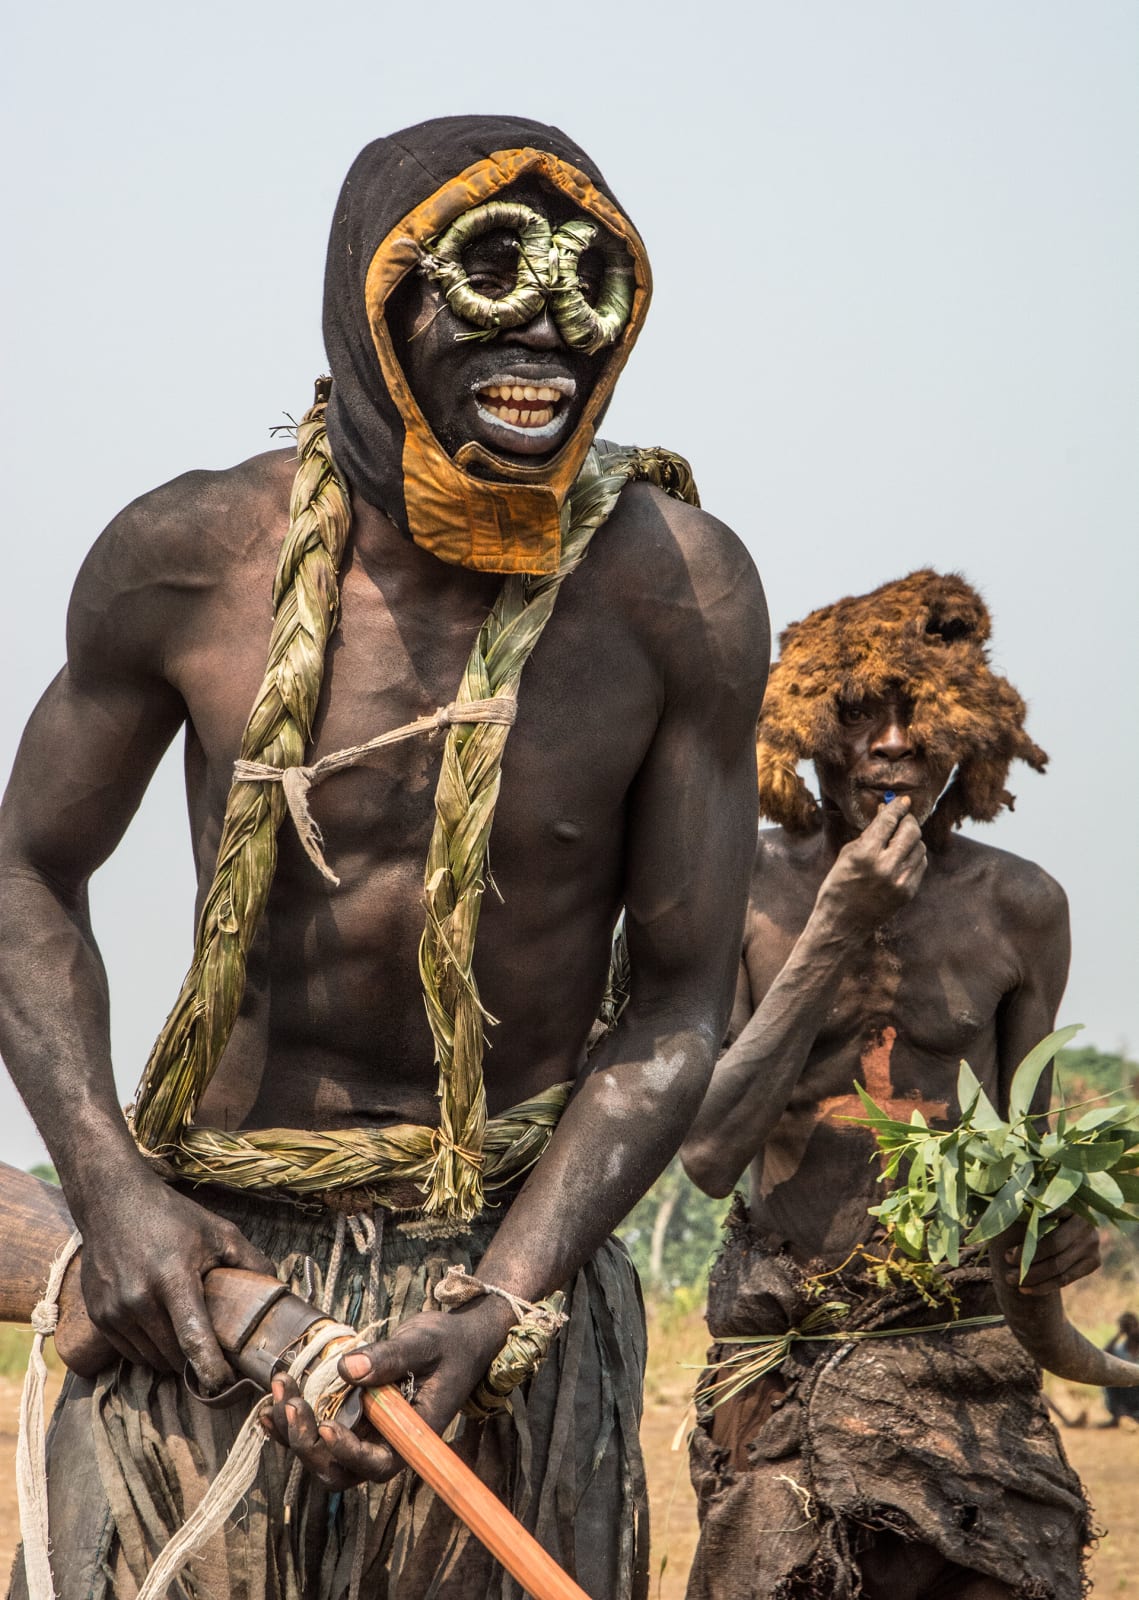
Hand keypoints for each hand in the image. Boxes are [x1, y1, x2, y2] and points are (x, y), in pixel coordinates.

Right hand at [76, 1172, 274, 1391]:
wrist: (112, 1202)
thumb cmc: (172, 1217)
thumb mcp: (218, 1232)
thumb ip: (250, 1261)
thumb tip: (277, 1291)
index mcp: (173, 1277)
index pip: (193, 1338)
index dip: (211, 1368)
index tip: (226, 1385)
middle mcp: (139, 1298)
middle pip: (174, 1354)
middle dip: (196, 1361)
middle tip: (215, 1352)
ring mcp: (114, 1310)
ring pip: (152, 1358)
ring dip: (172, 1358)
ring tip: (188, 1338)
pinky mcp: (99, 1316)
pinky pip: (130, 1352)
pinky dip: (149, 1350)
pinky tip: (162, 1330)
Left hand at [262, 1298, 514, 1486]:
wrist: (460, 1342)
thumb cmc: (450, 1344)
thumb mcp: (425, 1343)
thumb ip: (390, 1357)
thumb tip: (348, 1367)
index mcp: (413, 1437)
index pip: (376, 1465)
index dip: (347, 1453)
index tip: (325, 1427)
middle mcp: (387, 1445)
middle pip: (339, 1471)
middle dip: (307, 1443)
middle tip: (290, 1403)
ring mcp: (368, 1436)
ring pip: (322, 1458)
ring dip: (294, 1433)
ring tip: (277, 1393)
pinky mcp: (355, 1420)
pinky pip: (318, 1435)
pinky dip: (293, 1424)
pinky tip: (272, 1404)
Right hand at [815, 797, 926, 934]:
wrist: (843, 923)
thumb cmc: (838, 886)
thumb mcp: (846, 855)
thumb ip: (868, 834)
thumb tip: (885, 813)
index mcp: (866, 854)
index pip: (888, 821)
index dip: (897, 807)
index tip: (903, 800)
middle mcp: (886, 866)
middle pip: (911, 831)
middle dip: (908, 821)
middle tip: (903, 819)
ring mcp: (900, 881)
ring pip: (919, 847)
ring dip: (912, 839)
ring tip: (900, 840)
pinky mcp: (908, 892)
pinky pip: (920, 864)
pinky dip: (914, 856)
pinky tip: (903, 857)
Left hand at [1004, 1211, 1100, 1296]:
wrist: (1067, 1224)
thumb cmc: (1041, 1211)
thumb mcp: (1034, 1206)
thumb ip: (1025, 1209)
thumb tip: (1010, 1210)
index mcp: (1071, 1202)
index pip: (1048, 1220)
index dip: (1028, 1235)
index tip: (1007, 1248)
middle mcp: (1086, 1222)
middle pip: (1054, 1245)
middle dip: (1027, 1258)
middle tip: (1005, 1262)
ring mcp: (1092, 1243)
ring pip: (1059, 1267)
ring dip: (1032, 1276)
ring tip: (1010, 1279)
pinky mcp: (1094, 1262)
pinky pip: (1065, 1279)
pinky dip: (1043, 1286)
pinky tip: (1025, 1289)